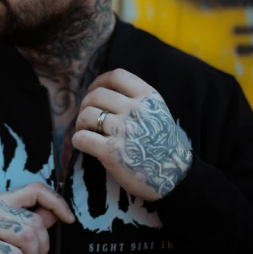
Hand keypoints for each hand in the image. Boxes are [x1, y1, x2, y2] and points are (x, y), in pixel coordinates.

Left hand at [72, 69, 191, 201]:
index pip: (117, 76)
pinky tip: (84, 144)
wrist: (174, 177)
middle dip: (85, 104)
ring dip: (80, 123)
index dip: (99, 82)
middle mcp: (135, 111)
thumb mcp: (157, 112)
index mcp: (148, 98)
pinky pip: (82, 138)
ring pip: (87, 115)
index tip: (94, 91)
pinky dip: (78, 140)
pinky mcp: (112, 152)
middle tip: (87, 118)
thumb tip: (103, 90)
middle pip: (96, 95)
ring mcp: (124, 131)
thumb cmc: (162, 144)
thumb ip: (136, 99)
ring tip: (85, 131)